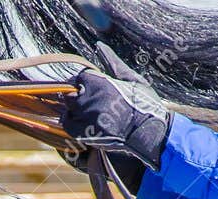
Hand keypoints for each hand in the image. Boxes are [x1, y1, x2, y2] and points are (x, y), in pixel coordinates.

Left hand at [58, 57, 169, 171]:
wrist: (150, 134)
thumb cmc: (145, 105)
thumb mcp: (132, 79)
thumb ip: (113, 63)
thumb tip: (99, 45)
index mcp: (101, 84)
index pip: (81, 77)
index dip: (87, 82)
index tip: (95, 88)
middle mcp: (90, 100)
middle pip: (72, 93)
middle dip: (80, 95)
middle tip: (94, 102)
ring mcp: (86, 118)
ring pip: (68, 108)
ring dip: (75, 109)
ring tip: (90, 112)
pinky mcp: (85, 134)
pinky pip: (68, 124)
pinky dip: (72, 121)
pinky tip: (83, 121)